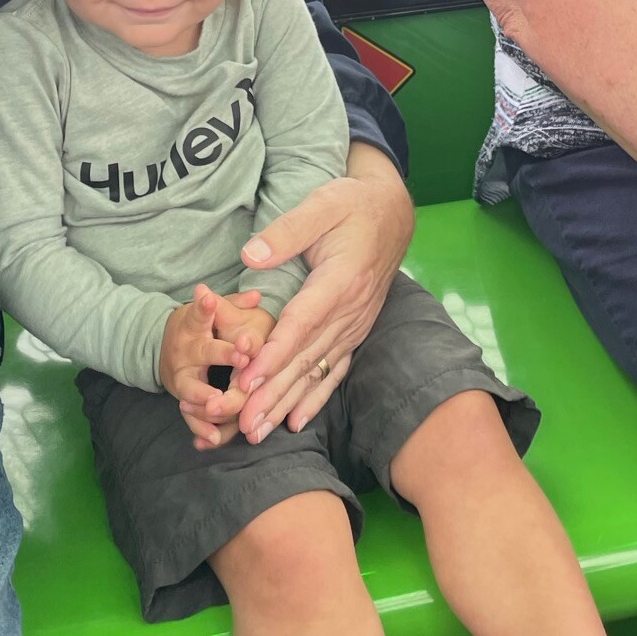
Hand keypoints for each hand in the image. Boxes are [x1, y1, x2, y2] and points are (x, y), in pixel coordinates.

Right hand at [175, 295, 280, 448]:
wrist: (163, 348)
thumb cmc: (197, 326)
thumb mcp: (211, 310)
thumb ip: (234, 303)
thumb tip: (256, 295)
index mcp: (193, 325)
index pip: (199, 313)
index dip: (205, 307)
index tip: (210, 299)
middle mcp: (186, 350)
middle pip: (203, 352)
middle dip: (221, 355)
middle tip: (242, 358)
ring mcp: (182, 377)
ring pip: (192, 390)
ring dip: (204, 399)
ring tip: (217, 405)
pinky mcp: (183, 400)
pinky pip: (192, 417)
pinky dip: (201, 429)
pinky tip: (213, 439)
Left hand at [236, 145, 412, 441]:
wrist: (393, 214)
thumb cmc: (354, 205)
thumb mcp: (322, 204)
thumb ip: (286, 232)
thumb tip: (250, 256)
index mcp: (340, 281)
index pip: (301, 324)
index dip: (274, 354)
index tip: (247, 380)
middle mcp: (350, 311)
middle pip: (306, 358)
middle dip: (273, 393)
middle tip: (243, 423)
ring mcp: (355, 325)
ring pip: (317, 371)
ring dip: (287, 402)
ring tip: (259, 431)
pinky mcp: (355, 330)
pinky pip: (335, 370)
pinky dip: (316, 397)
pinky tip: (297, 420)